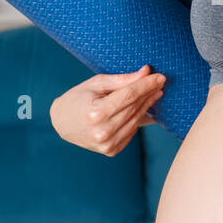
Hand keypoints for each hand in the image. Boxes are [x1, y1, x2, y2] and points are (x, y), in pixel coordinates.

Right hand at [49, 65, 164, 156]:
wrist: (62, 123)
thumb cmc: (78, 98)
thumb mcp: (96, 84)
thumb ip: (121, 80)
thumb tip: (146, 71)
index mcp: (96, 113)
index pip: (129, 96)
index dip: (146, 85)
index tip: (160, 76)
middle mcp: (102, 131)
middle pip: (134, 108)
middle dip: (149, 93)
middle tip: (160, 82)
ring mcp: (107, 144)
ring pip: (136, 121)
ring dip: (148, 106)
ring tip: (156, 93)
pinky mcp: (111, 150)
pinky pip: (131, 132)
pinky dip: (138, 119)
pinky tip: (144, 108)